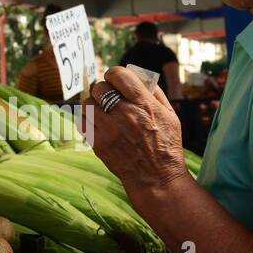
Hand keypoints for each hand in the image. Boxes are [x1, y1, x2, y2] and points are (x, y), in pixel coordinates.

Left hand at [87, 66, 188, 206]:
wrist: (156, 178)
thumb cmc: (166, 146)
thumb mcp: (170, 115)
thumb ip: (155, 93)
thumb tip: (139, 76)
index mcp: (143, 104)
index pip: (118, 75)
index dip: (114, 74)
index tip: (115, 80)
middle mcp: (124, 114)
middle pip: (99, 88)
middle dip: (104, 89)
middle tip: (108, 97)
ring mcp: (109, 129)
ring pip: (87, 104)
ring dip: (94, 105)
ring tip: (102, 111)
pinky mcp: (98, 143)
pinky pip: (82, 122)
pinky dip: (88, 120)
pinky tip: (98, 124)